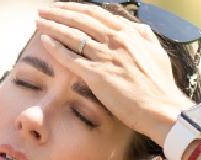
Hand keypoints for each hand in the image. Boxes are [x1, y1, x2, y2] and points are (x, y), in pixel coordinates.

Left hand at [33, 3, 195, 143]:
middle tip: (43, 10)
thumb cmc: (160, 84)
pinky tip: (44, 41)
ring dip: (53, 26)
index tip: (62, 7)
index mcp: (130, 32)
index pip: (96, 13)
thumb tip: (135, 26)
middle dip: (59, 12)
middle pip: (81, 19)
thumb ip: (144, 36)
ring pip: (73, 35)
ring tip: (38, 21)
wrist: (162, 108)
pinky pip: (71, 57)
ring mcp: (106, 56)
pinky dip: (56, 47)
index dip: (76, 8)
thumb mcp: (156, 52)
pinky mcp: (98, 74)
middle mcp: (116, 40)